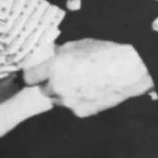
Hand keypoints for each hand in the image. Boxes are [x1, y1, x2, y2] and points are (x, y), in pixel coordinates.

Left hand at [33, 39, 151, 116]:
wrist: (130, 71)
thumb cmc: (106, 53)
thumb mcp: (80, 45)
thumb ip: (61, 52)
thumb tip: (53, 55)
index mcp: (53, 68)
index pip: (28, 77)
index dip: (32, 75)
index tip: (35, 74)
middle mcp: (56, 87)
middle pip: (43, 90)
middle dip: (51, 84)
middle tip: (65, 76)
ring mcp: (68, 102)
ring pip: (58, 100)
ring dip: (64, 94)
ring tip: (82, 83)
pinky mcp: (80, 112)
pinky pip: (73, 107)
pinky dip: (78, 101)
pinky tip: (92, 91)